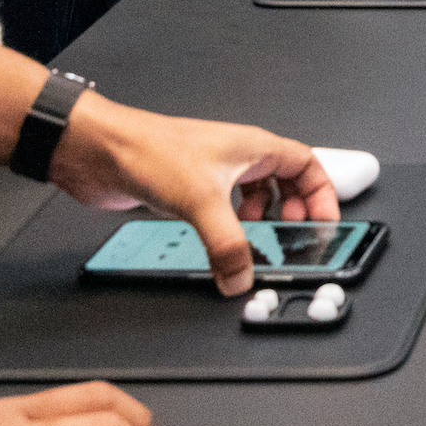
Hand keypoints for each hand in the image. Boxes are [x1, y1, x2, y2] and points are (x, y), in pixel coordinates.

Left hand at [51, 91, 336, 297]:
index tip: (325, 222)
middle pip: (284, 182)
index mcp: (253, 147)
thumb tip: (242, 278)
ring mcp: (213, 172)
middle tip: (291, 238)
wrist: (100, 150)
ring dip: (259, 221)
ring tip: (255, 242)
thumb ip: (227, 246)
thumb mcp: (201, 202)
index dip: (322, 193)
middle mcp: (237, 156)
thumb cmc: (150, 150)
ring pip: (253, 196)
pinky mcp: (189, 189)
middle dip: (292, 211)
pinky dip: (230, 228)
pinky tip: (220, 243)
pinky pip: (224, 209)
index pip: (306, 164)